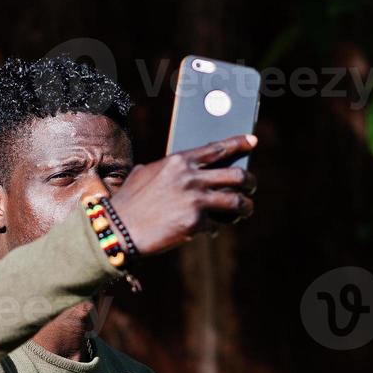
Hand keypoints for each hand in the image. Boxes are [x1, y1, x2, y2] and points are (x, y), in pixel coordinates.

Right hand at [106, 134, 257, 256]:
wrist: (119, 229)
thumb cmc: (130, 203)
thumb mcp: (146, 174)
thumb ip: (168, 170)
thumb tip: (187, 170)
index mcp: (179, 161)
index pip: (217, 148)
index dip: (238, 143)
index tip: (253, 141)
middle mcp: (190, 178)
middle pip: (235, 175)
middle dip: (249, 181)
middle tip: (251, 186)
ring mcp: (195, 200)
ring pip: (236, 201)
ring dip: (246, 205)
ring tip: (246, 209)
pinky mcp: (196, 223)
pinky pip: (218, 224)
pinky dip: (217, 227)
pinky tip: (212, 230)